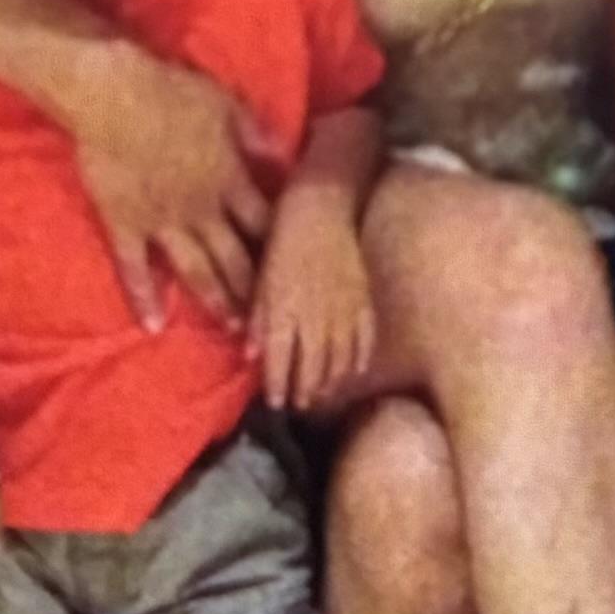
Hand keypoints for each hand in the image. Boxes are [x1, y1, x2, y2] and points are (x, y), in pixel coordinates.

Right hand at [73, 51, 281, 335]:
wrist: (113, 94)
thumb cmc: (173, 92)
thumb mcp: (228, 105)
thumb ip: (257, 136)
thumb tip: (286, 159)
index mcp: (229, 179)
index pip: (263, 222)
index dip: (279, 247)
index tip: (294, 272)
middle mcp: (201, 209)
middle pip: (235, 256)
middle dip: (254, 289)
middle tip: (270, 320)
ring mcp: (161, 222)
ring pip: (195, 270)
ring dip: (216, 300)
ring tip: (232, 329)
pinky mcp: (124, 225)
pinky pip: (134, 269)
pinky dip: (143, 298)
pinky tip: (152, 325)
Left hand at [251, 187, 377, 415]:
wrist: (322, 209)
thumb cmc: (282, 239)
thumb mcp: (260, 278)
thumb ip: (259, 318)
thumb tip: (251, 354)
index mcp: (284, 310)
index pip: (281, 360)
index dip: (278, 385)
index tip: (276, 402)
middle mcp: (314, 317)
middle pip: (312, 367)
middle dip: (304, 390)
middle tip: (299, 405)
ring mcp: (342, 310)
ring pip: (339, 359)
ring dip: (330, 381)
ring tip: (321, 395)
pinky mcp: (362, 300)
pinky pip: (363, 339)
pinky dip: (358, 359)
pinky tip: (352, 371)